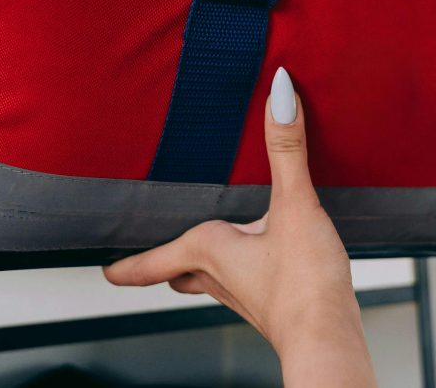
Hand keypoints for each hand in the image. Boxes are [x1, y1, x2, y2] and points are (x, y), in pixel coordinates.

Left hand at [103, 68, 375, 386]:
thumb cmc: (304, 286)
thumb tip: (278, 94)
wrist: (330, 340)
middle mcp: (221, 277)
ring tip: (203, 250)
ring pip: (210, 279)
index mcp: (211, 252)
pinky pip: (245, 282)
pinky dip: (242, 269)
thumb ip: (286, 149)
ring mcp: (247, 295)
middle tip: (146, 257)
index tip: (105, 270)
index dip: (128, 264)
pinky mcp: (274, 303)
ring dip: (202, 266)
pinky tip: (265, 257)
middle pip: (180, 271)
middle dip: (164, 263)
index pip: (154, 259)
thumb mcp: (295, 206)